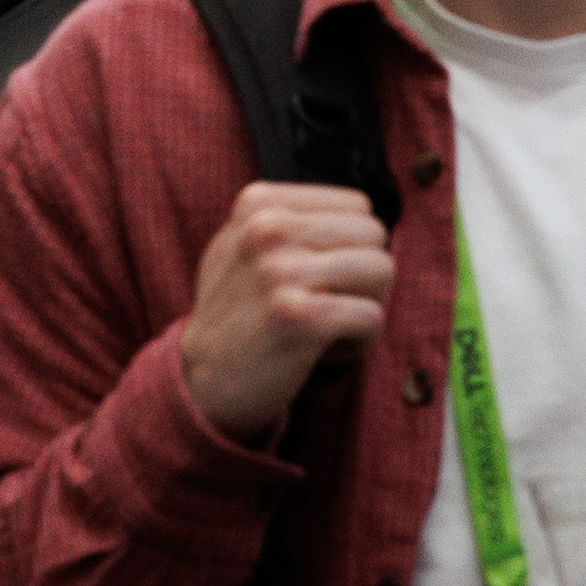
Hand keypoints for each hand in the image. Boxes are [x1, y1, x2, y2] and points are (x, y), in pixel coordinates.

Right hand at [177, 182, 393, 440]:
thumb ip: (292, 218)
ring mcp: (282, 272)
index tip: (318, 276)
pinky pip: (372, 316)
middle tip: (329, 304)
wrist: (203, 382)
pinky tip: (322, 352)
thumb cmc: (238, 313)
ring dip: (365, 307)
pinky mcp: (301, 318)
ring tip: (327, 326)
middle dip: (365, 276)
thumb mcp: (244, 245)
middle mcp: (268, 229)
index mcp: (259, 203)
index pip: (357, 206)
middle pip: (374, 235)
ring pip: (382, 270)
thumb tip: (365, 211)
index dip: (350, 246)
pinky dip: (358, 342)